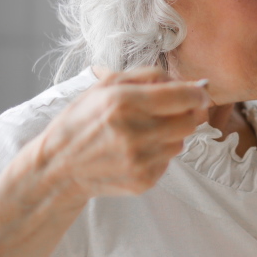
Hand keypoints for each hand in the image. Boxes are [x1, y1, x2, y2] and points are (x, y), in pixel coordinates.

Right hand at [34, 67, 209, 201]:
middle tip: (172, 111)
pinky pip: (168, 161)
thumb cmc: (82, 121)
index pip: (184, 97)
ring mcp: (140, 160)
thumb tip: (189, 83)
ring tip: (145, 132)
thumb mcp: (105, 86)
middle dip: (187, 113)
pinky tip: (136, 150)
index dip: (197, 94)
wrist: (58, 166)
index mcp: (124, 102)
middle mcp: (134, 132)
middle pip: (190, 121)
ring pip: (182, 142)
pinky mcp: (144, 180)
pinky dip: (159, 153)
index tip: (199, 93)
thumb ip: (149, 76)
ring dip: (171, 134)